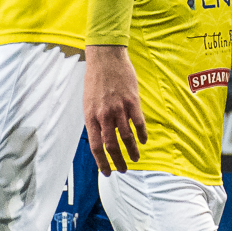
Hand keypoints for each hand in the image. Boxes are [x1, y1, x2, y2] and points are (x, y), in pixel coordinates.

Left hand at [84, 45, 146, 173]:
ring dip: (132, 150)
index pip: (96, 146)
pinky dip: (142, 134)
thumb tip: (99, 138)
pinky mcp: (132, 101)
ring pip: (126, 136)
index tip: (107, 172)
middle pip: (112, 145)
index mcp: (91, 116)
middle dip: (118, 161)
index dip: (102, 162)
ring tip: (135, 159)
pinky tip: (143, 140)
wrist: (105, 58)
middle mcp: (104, 115)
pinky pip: (139, 122)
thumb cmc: (95, 80)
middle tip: (123, 170)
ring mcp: (119, 108)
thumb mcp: (88, 102)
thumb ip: (94, 120)